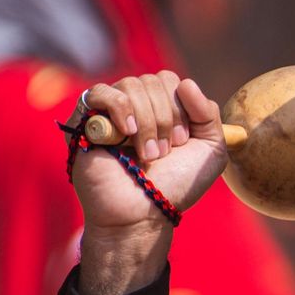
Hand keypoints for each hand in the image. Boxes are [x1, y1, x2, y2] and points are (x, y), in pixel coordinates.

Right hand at [67, 72, 226, 294]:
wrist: (143, 213)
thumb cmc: (176, 186)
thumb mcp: (210, 150)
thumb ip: (209, 114)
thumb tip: (186, 83)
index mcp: (161, 109)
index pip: (170, 81)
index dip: (180, 107)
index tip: (182, 142)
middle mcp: (135, 107)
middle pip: (153, 81)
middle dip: (166, 117)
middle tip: (165, 152)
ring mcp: (109, 112)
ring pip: (131, 85)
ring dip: (147, 122)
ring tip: (148, 154)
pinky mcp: (84, 121)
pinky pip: (100, 92)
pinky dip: (120, 108)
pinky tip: (126, 133)